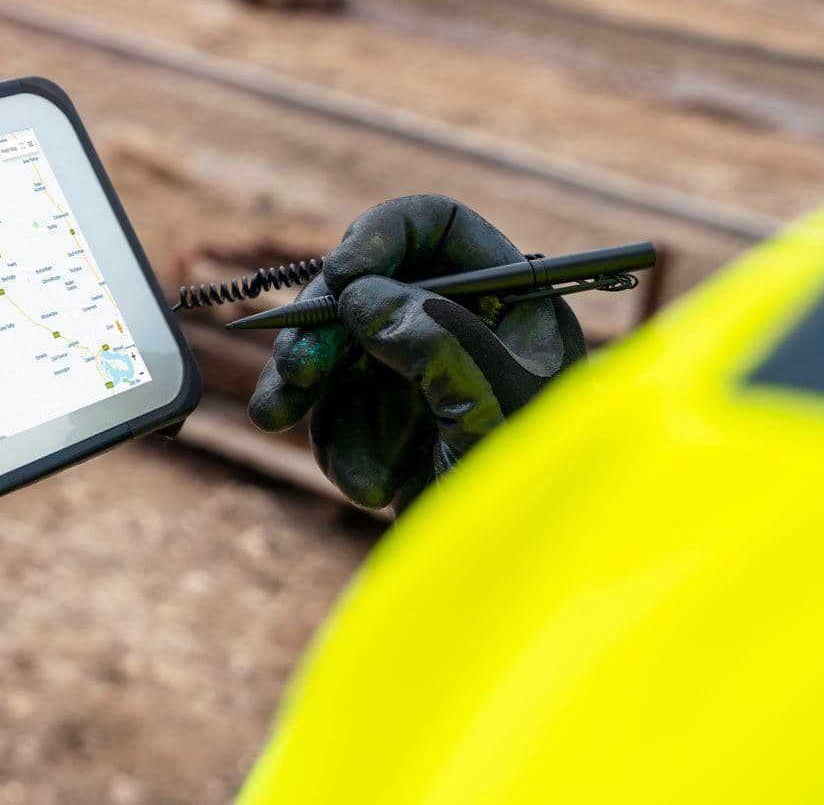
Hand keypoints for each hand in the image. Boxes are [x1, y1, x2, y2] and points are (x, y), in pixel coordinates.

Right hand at [248, 195, 586, 509]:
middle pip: (369, 287)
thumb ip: (435, 341)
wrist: (519, 592)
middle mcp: (469, 332)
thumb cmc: (537, 505)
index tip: (338, 277)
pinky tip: (370, 488)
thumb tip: (363, 296)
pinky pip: (335, 412)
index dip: (382, 237)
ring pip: (338, 352)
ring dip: (312, 395)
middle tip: (297, 370)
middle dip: (324, 330)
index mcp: (517, 308)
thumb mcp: (491, 411)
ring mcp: (425, 381)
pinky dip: (335, 446)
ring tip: (285, 426)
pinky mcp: (393, 431)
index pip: (439, 231)